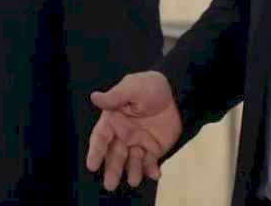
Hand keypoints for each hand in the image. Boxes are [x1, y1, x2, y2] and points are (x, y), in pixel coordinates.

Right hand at [86, 71, 183, 190]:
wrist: (177, 92)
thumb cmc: (150, 86)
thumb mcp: (133, 87)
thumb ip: (115, 96)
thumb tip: (95, 97)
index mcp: (113, 120)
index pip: (101, 138)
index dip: (96, 151)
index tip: (92, 165)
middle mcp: (123, 135)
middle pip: (114, 155)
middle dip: (112, 169)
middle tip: (110, 184)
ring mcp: (138, 143)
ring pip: (131, 161)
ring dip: (132, 171)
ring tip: (134, 180)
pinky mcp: (153, 149)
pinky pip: (150, 162)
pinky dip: (151, 170)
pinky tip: (155, 174)